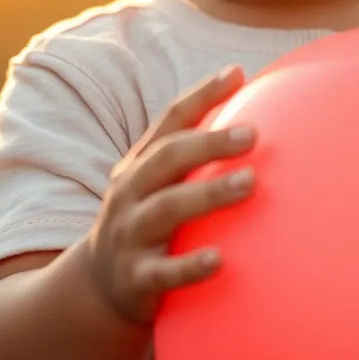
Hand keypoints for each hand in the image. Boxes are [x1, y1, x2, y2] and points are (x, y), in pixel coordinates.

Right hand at [84, 65, 255, 325]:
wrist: (100, 286)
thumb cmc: (150, 219)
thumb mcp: (162, 183)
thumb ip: (198, 154)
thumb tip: (258, 114)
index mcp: (140, 163)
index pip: (170, 120)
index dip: (201, 94)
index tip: (236, 73)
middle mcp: (130, 191)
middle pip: (167, 158)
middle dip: (208, 143)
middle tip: (252, 134)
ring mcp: (129, 234)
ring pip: (166, 209)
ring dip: (208, 194)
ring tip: (250, 183)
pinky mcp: (135, 278)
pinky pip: (163, 273)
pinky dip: (189, 267)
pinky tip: (220, 260)